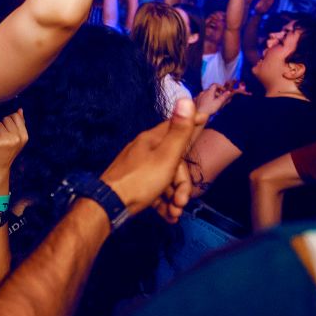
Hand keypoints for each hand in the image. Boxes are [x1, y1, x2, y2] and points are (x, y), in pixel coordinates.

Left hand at [0, 109, 28, 178]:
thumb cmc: (7, 151)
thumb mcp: (17, 138)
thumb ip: (20, 123)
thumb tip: (20, 110)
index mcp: (24, 136)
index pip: (16, 116)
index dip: (10, 121)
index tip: (9, 130)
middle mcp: (17, 138)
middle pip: (6, 119)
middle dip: (3, 125)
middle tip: (3, 137)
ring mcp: (7, 140)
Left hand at [99, 98, 206, 215]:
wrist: (109, 205)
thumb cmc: (141, 179)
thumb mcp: (166, 156)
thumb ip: (179, 131)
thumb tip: (186, 99)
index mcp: (152, 140)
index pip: (175, 126)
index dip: (191, 123)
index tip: (205, 117)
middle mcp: (145, 150)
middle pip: (174, 162)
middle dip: (182, 184)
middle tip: (182, 202)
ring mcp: (138, 167)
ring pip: (165, 179)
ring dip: (173, 198)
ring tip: (174, 214)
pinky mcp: (134, 184)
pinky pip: (154, 190)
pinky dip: (162, 203)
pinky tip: (166, 216)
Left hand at [194, 81, 248, 115]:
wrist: (198, 115)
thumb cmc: (209, 109)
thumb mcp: (218, 103)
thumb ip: (224, 96)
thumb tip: (229, 92)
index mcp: (209, 91)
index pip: (215, 85)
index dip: (220, 87)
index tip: (223, 91)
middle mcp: (203, 92)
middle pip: (211, 90)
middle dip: (217, 93)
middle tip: (220, 99)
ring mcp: (199, 96)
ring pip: (206, 94)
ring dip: (211, 96)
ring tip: (214, 103)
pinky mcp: (196, 100)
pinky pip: (202, 98)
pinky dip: (206, 99)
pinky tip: (207, 105)